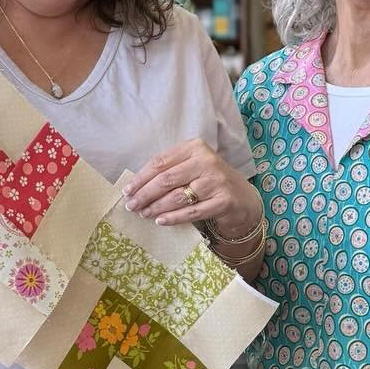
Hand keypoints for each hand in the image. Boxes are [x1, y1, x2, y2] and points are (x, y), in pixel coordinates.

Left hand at [124, 139, 262, 232]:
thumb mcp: (191, 166)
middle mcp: (207, 161)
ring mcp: (216, 181)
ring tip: (144, 214)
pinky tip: (161, 221)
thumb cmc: (209, 180)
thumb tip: (135, 186)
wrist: (242, 196)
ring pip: (177, 196)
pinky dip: (173, 217)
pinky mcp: (223, 201)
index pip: (160, 162)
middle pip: (166, 179)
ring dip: (156, 207)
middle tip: (132, 206)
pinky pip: (192, 212)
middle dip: (145, 194)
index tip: (127, 191)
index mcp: (195, 147)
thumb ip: (169, 170)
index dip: (141, 178)